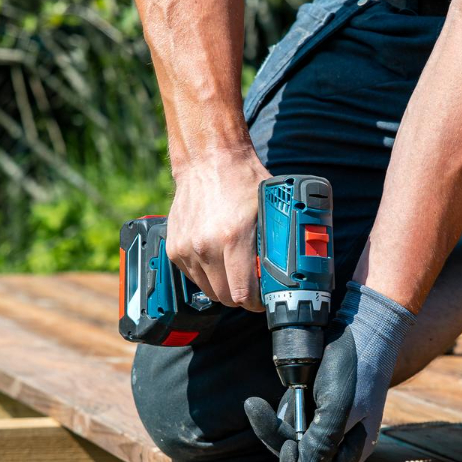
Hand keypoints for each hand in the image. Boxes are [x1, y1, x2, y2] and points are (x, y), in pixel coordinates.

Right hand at [166, 151, 269, 311]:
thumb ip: (277, 242)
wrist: (207, 159)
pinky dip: (207, 275)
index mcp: (232, 238)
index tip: (263, 299)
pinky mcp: (174, 249)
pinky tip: (217, 258)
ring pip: (208, 290)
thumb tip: (287, 271)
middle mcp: (205, 246)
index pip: (242, 293)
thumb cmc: (241, 180)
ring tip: (235, 270)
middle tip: (253, 287)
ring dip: (224, 286)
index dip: (256, 302)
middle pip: (225, 297)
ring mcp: (186, 249)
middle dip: (242, 297)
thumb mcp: (269, 209)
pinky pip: (193, 277)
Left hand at [244, 283, 415, 461]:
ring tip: (259, 404)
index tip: (288, 444)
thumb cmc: (353, 365)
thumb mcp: (338, 407)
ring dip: (272, 428)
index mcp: (353, 448)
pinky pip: (288, 425)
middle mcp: (339, 441)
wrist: (357, 325)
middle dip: (279, 443)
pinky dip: (274, 416)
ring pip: (290, 444)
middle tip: (262, 413)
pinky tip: (262, 402)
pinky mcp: (313, 408)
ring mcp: (325, 425)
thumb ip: (322, 444)